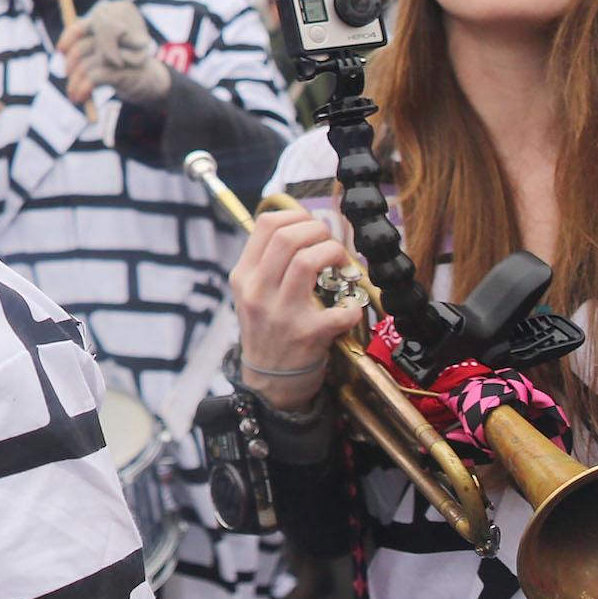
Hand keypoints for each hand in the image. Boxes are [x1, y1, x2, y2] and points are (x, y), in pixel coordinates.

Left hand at [58, 0, 170, 107]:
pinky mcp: (129, 72)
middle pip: (86, 44)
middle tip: (67, 73)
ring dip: (75, 82)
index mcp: (122, 12)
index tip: (61, 50)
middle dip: (72, 63)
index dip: (71, 36)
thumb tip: (61, 48)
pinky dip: (84, 88)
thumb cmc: (121, 57)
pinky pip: (96, 77)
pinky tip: (80, 96)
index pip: (90, 21)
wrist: (150, 79)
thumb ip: (86, 37)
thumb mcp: (103, 42)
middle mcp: (128, 29)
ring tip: (72, 93)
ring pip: (88, 64)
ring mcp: (130, 50)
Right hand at [229, 208, 366, 409]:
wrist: (269, 382)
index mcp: (244, 276)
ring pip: (308, 261)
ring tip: (341, 266)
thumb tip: (305, 227)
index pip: (266, 225)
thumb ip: (269, 263)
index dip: (296, 216)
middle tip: (331, 243)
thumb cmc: (267, 332)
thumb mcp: (252, 294)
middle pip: (287, 238)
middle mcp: (258, 291)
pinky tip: (349, 308)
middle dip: (319, 231)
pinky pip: (340, 309)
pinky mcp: (307, 335)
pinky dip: (353, 304)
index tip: (312, 226)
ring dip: (335, 255)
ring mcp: (282, 313)